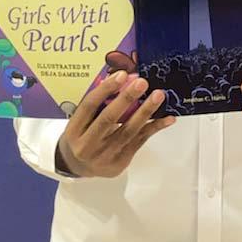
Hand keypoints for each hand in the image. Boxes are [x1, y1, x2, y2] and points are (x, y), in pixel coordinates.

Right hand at [56, 71, 174, 177]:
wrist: (79, 166)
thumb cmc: (82, 135)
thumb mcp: (81, 120)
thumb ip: (98, 104)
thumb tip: (124, 79)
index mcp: (74, 130)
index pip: (89, 106)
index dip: (105, 89)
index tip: (122, 75)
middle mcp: (87, 144)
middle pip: (109, 119)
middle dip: (126, 99)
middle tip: (141, 82)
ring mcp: (105, 155)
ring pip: (128, 131)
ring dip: (145, 111)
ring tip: (158, 95)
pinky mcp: (120, 161)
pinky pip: (140, 141)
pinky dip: (155, 127)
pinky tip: (168, 118)